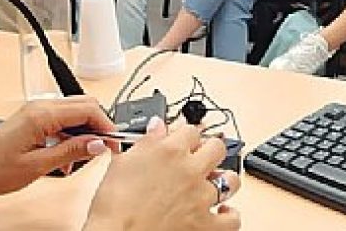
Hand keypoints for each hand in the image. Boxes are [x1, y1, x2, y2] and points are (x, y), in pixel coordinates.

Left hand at [0, 97, 115, 203]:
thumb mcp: (38, 165)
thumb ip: (71, 152)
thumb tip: (98, 144)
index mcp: (43, 113)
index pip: (88, 109)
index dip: (106, 126)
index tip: (114, 143)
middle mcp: (41, 105)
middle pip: (85, 105)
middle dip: (98, 125)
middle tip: (105, 148)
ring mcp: (37, 109)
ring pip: (75, 111)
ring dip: (84, 130)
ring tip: (83, 156)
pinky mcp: (33, 117)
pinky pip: (62, 117)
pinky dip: (71, 132)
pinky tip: (67, 154)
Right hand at [84, 118, 240, 230]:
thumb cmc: (113, 207)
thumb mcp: (122, 164)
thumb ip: (145, 141)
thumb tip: (156, 125)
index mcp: (170, 151)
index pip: (191, 129)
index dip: (186, 135)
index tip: (184, 140)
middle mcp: (190, 170)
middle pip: (217, 148)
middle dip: (210, 150)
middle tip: (201, 157)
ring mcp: (201, 198)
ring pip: (230, 180)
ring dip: (224, 180)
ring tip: (214, 182)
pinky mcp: (206, 226)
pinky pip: (231, 219)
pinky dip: (229, 215)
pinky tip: (222, 212)